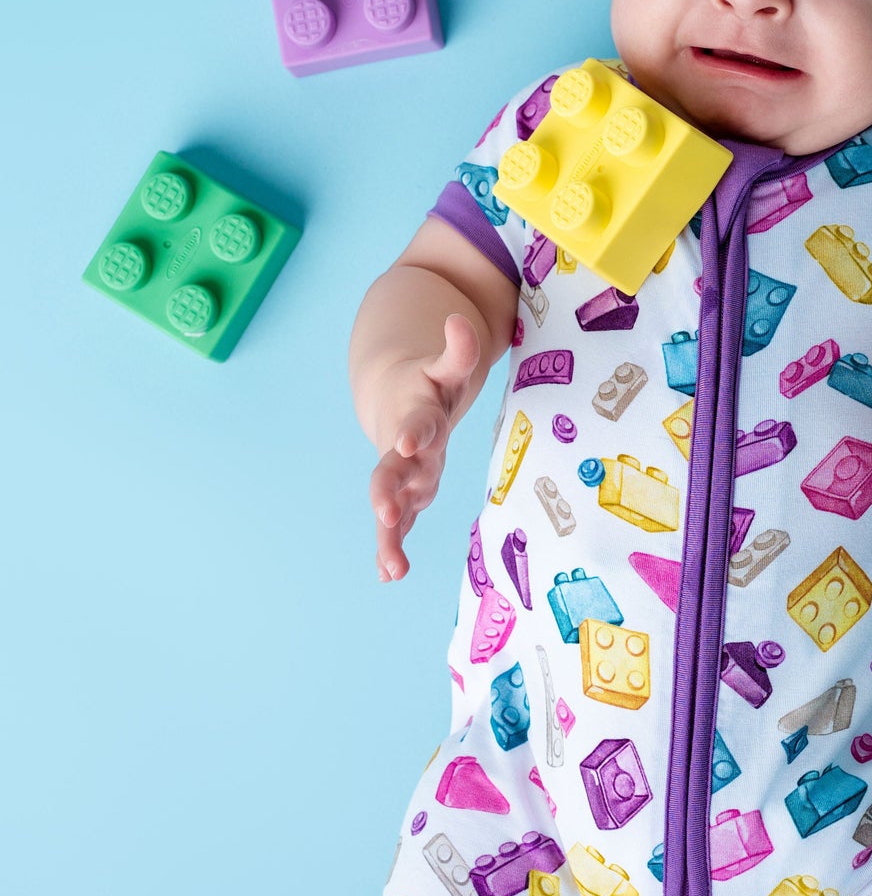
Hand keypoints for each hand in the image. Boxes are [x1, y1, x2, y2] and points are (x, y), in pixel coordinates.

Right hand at [367, 313, 481, 581]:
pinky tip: (390, 575)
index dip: (413, 431)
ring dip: (391, 533)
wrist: (396, 396)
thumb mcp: (448, 366)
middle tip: (385, 513)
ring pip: (393, 504)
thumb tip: (462, 320)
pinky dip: (392, 547)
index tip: (407, 442)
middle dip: (390, 491)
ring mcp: (403, 474)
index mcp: (419, 414)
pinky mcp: (405, 493)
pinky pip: (399, 523)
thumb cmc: (431, 383)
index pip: (417, 423)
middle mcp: (406, 450)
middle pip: (393, 471)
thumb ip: (458, 349)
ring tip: (391, 566)